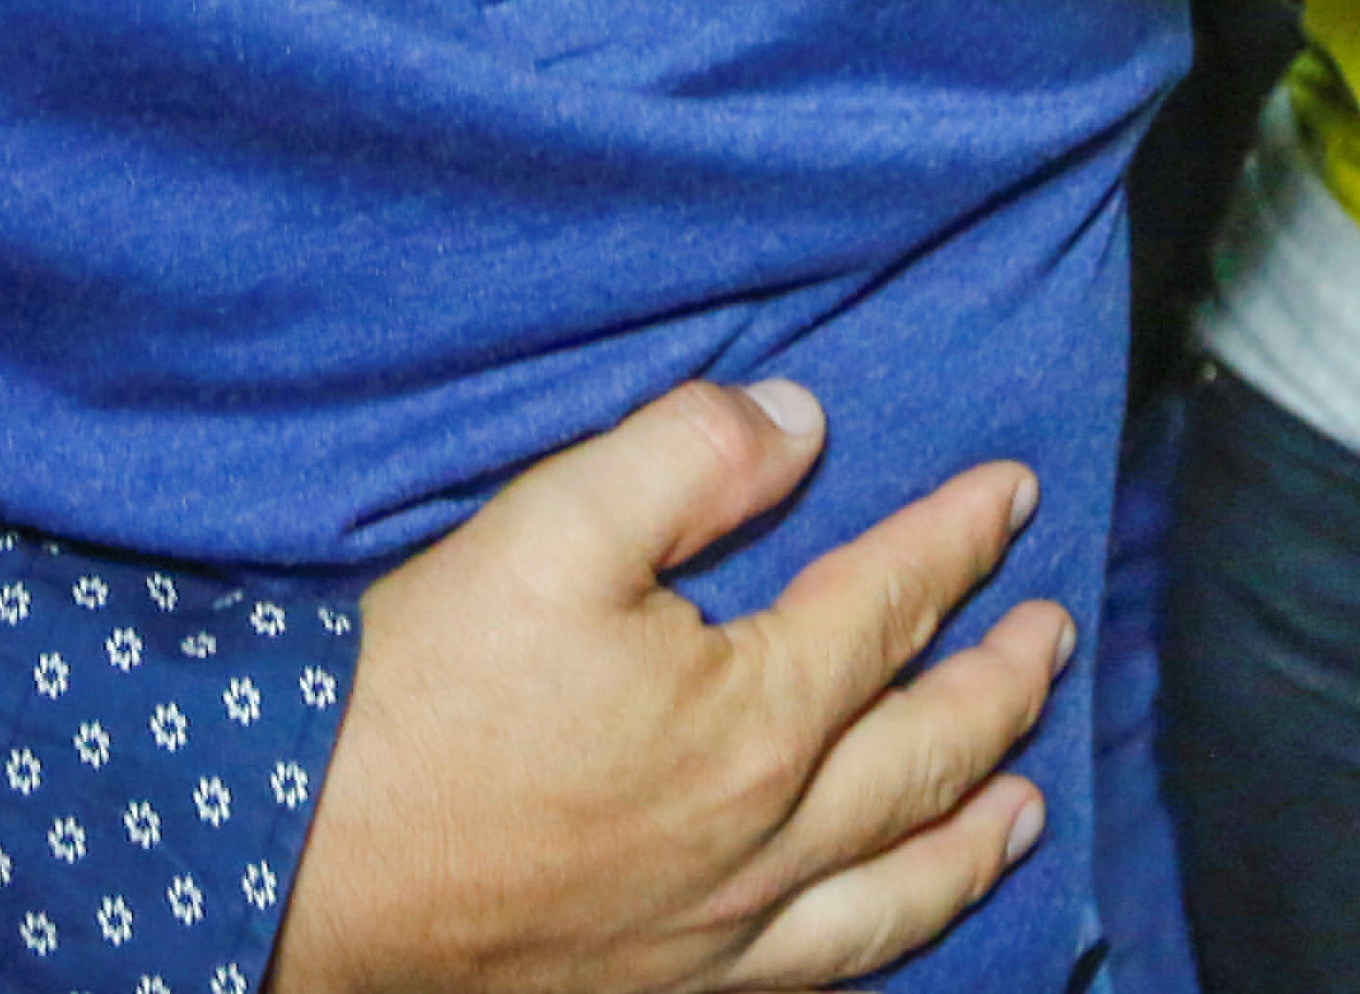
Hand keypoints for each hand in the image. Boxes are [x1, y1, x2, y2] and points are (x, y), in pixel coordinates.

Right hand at [269, 380, 1060, 993]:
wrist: (309, 869)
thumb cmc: (427, 698)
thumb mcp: (551, 525)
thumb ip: (687, 456)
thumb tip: (800, 422)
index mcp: (753, 713)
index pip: (889, 606)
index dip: (956, 540)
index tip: (1010, 495)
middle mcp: (767, 836)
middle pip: (922, 749)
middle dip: (999, 680)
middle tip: (1049, 631)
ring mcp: (724, 929)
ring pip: (898, 884)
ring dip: (974, 830)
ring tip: (1028, 796)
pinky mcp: (672, 988)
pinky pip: (825, 969)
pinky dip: (893, 934)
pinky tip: (894, 916)